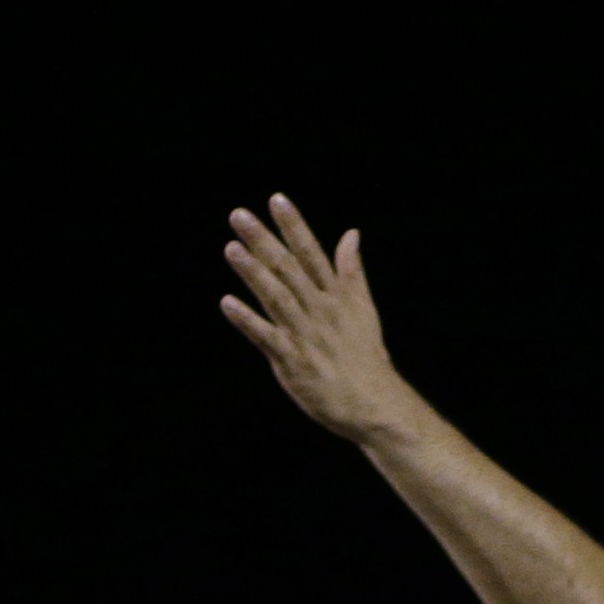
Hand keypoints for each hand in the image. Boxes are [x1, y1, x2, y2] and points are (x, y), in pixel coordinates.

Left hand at [220, 198, 420, 444]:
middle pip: (288, 269)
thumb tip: (351, 233)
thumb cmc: (365, 357)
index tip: (276, 199)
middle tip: (239, 215)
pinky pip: (267, 337)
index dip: (294, 226)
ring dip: (253, 273)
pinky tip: (228, 303)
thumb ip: (351, 270)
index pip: (312, 253)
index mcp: (336, 296)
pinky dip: (248, 321)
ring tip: (231, 248)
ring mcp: (306, 335)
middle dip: (263, 240)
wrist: (375, 404)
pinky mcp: (294, 362)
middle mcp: (320, 310)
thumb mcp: (363, 308)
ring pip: (276, 297)